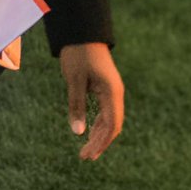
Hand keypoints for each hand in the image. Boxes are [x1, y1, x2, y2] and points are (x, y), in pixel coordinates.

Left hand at [59, 42, 123, 160]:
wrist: (82, 31)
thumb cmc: (78, 54)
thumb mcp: (74, 79)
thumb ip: (76, 105)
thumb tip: (77, 132)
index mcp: (112, 92)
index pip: (112, 125)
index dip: (101, 143)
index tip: (88, 155)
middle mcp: (116, 93)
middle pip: (113, 126)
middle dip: (100, 143)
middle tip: (85, 158)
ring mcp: (112, 91)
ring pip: (110, 120)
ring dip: (99, 136)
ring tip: (87, 151)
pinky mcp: (106, 88)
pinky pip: (106, 112)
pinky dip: (99, 125)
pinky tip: (90, 134)